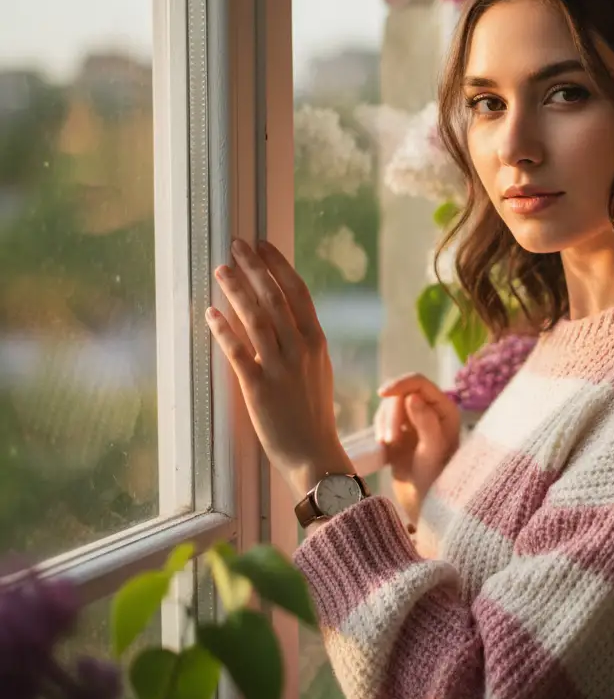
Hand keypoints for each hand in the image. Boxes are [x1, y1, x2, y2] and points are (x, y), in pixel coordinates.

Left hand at [206, 238, 351, 499]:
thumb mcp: (318, 369)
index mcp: (317, 341)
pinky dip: (224, 329)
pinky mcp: (259, 387)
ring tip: (220, 268)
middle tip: (236, 244)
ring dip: (237, 289)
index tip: (262, 245)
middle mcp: (301, 348)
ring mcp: (281, 367)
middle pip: (275, 297)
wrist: (314, 453)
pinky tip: (210, 312)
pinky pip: (238, 351)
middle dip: (255, 267)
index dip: (278, 265)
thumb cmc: (313, 413)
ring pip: (256, 317)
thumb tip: (282, 315)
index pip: (298, 292)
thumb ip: (303, 341)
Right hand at [374, 374, 460, 524]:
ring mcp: (415, 420)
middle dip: (392, 413)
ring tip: (387, 446)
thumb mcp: (432, 454)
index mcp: (445, 410)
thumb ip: (426, 424)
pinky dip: (380, 428)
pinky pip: (384, 418)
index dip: (400, 384)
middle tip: (389, 441)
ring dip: (384, 422)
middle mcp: (432, 411)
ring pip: (391, 404)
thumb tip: (412, 397)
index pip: (420, 383)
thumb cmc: (436, 483)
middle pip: (402, 392)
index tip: (382, 394)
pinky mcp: (401, 432)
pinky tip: (384, 447)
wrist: (426, 506)